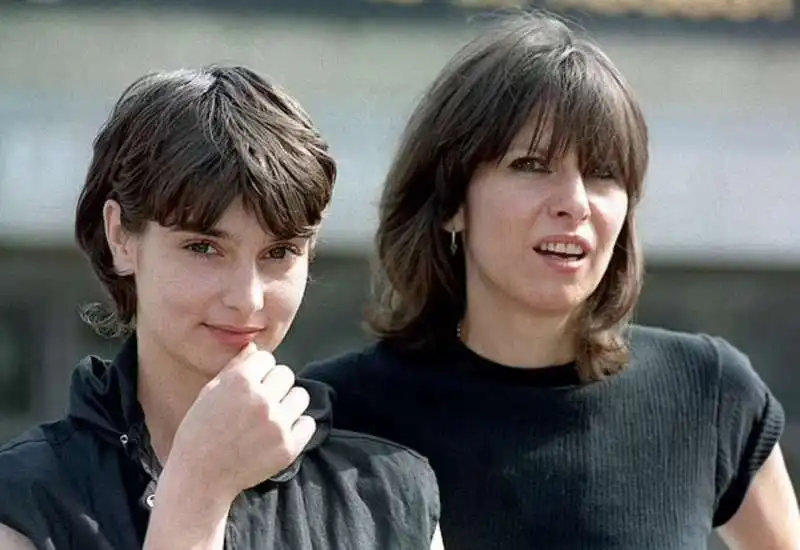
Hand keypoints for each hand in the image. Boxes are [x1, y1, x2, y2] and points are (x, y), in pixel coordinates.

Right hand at [166, 343, 315, 501]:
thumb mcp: (209, 393)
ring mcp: (278, 423)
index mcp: (240, 381)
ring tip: (271, 417)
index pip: (267, 358)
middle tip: (260, 402)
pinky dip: (297, 426)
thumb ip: (235, 367)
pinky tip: (279, 433)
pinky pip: (308, 423)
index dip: (258, 371)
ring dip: (289, 403)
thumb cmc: (199, 432)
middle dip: (274, 385)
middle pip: (286, 375)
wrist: (201, 478)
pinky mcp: (289, 446)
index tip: (250, 386)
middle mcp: (262, 399)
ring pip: (301, 396)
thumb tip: (254, 347)